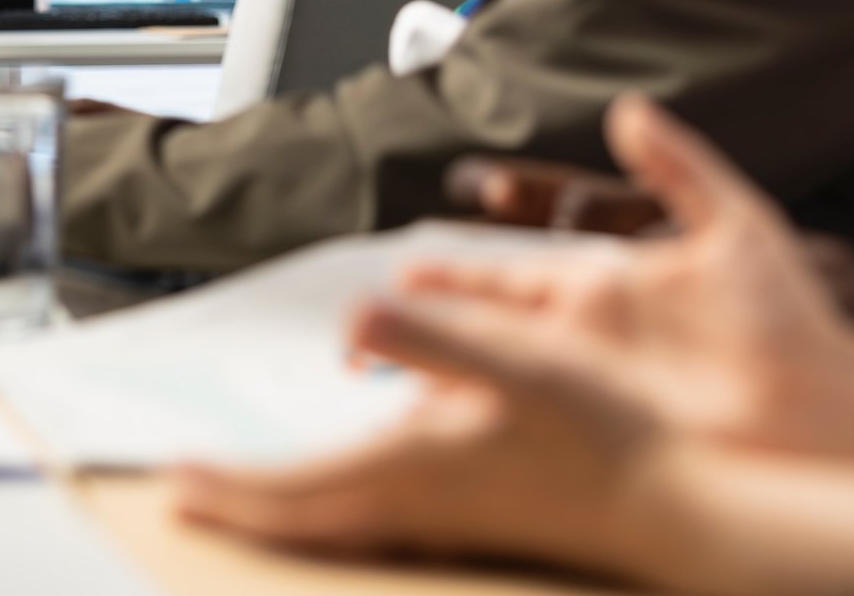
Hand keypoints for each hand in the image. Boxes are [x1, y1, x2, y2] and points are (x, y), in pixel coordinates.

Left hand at [168, 294, 677, 580]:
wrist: (678, 509)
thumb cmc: (602, 433)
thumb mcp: (516, 360)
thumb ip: (431, 336)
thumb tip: (353, 326)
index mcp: (410, 469)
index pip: (293, 490)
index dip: (230, 486)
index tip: (175, 476)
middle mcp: (414, 508)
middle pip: (301, 519)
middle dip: (238, 506)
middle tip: (184, 491)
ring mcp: (442, 526)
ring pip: (334, 527)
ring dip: (280, 512)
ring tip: (237, 495)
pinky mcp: (468, 527)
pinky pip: (370, 528)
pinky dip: (327, 514)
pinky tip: (332, 496)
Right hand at [400, 96, 853, 458]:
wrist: (828, 406)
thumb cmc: (793, 323)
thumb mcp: (738, 226)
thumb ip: (678, 168)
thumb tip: (631, 110)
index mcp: (602, 284)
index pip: (511, 263)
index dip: (465, 250)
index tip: (428, 227)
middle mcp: (580, 335)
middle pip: (478, 320)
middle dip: (418, 316)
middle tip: (358, 317)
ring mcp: (582, 385)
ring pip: (483, 370)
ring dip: (429, 370)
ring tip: (371, 367)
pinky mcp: (594, 428)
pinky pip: (517, 419)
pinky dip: (467, 420)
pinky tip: (426, 418)